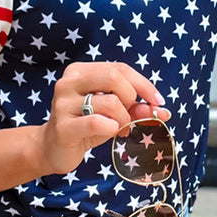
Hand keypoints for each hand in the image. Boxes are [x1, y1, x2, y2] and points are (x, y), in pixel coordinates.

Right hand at [38, 61, 168, 174]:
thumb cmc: (85, 126)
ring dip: (123, 119)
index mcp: (80, 71)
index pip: (119, 68)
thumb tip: (163, 110)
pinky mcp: (63, 126)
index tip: (158, 101)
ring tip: (120, 129)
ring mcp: (63, 103)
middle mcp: (68, 82)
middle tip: (131, 115)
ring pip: (110, 102)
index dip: (143, 84)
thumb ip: (136, 108)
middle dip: (132, 97)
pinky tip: (110, 132)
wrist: (53, 148)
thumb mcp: (113, 113)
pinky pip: (97, 123)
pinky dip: (111, 128)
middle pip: (114, 76)